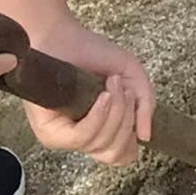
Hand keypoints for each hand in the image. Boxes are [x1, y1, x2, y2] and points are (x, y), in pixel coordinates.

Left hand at [20, 15, 154, 167]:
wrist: (63, 37)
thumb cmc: (92, 52)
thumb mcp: (132, 76)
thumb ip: (145, 104)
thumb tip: (145, 135)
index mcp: (100, 128)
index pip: (120, 157)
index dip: (132, 142)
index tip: (135, 113)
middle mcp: (82, 137)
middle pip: (115, 154)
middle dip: (127, 120)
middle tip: (124, 91)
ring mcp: (65, 137)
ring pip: (101, 144)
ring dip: (116, 112)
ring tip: (112, 85)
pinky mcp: (50, 133)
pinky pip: (82, 137)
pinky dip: (99, 116)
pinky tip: (102, 96)